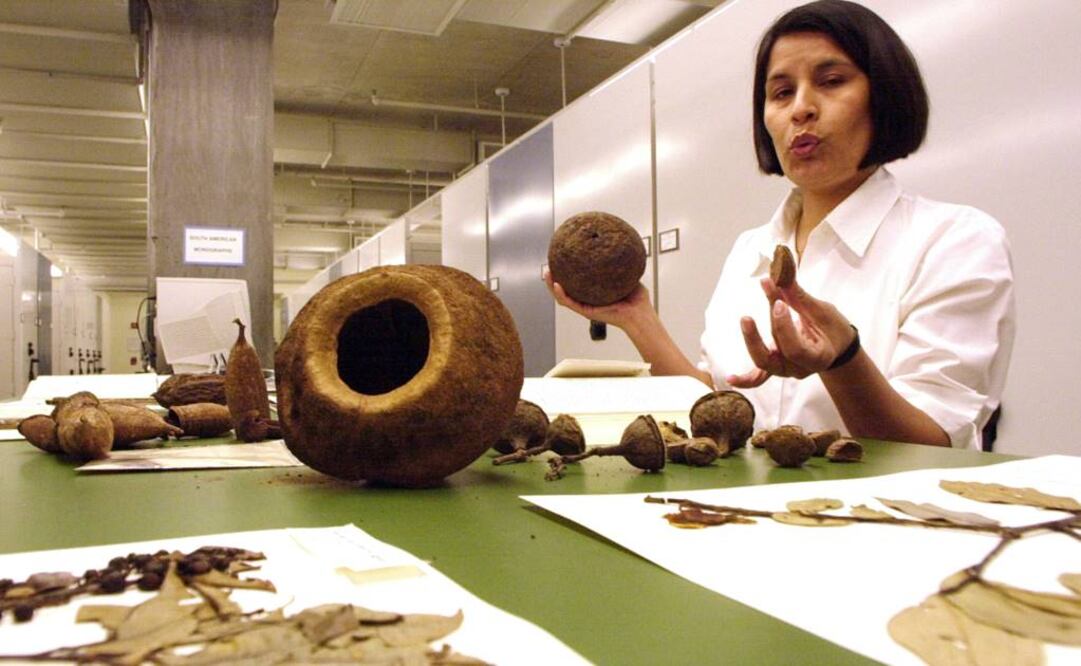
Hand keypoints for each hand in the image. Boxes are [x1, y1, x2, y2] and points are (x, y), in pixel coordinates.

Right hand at [543, 268, 650, 330]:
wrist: (641, 315)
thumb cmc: (638, 301)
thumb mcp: (628, 276)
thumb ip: (621, 264)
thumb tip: (620, 248)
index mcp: (595, 294)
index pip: (577, 282)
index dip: (568, 273)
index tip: (562, 260)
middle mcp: (588, 301)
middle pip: (565, 289)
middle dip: (554, 278)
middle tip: (549, 265)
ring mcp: (586, 307)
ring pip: (562, 297)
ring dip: (551, 285)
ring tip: (546, 274)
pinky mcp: (587, 312)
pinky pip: (570, 303)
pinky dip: (561, 294)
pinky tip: (555, 285)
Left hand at [726, 276, 856, 387]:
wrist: (837, 347)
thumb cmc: (833, 329)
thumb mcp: (822, 311)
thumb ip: (798, 297)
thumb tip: (778, 276)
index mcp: (817, 357)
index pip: (795, 348)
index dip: (784, 326)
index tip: (779, 303)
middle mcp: (799, 369)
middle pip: (774, 356)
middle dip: (763, 333)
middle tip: (755, 312)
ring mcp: (785, 370)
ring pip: (763, 361)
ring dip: (752, 340)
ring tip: (746, 319)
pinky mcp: (775, 368)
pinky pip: (758, 377)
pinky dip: (744, 379)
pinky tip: (729, 378)